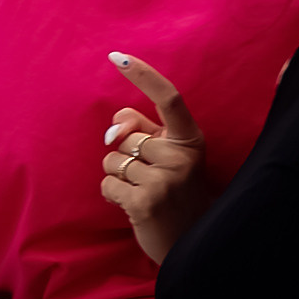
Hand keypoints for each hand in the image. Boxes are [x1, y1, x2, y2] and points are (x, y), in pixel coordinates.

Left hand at [99, 54, 210, 242]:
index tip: (117, 56)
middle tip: (148, 178)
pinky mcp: (145, 203)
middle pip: (126, 135)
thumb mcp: (168, 155)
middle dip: (125, 154)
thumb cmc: (174, 192)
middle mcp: (182, 156)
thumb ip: (142, 130)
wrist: (189, 242)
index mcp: (190, 139)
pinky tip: (133, 206)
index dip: (143, 75)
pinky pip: (107, 184)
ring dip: (118, 177)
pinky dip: (112, 195)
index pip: (169, 98)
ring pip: (112, 159)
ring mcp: (166, 180)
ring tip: (142, 193)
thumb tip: (114, 126)